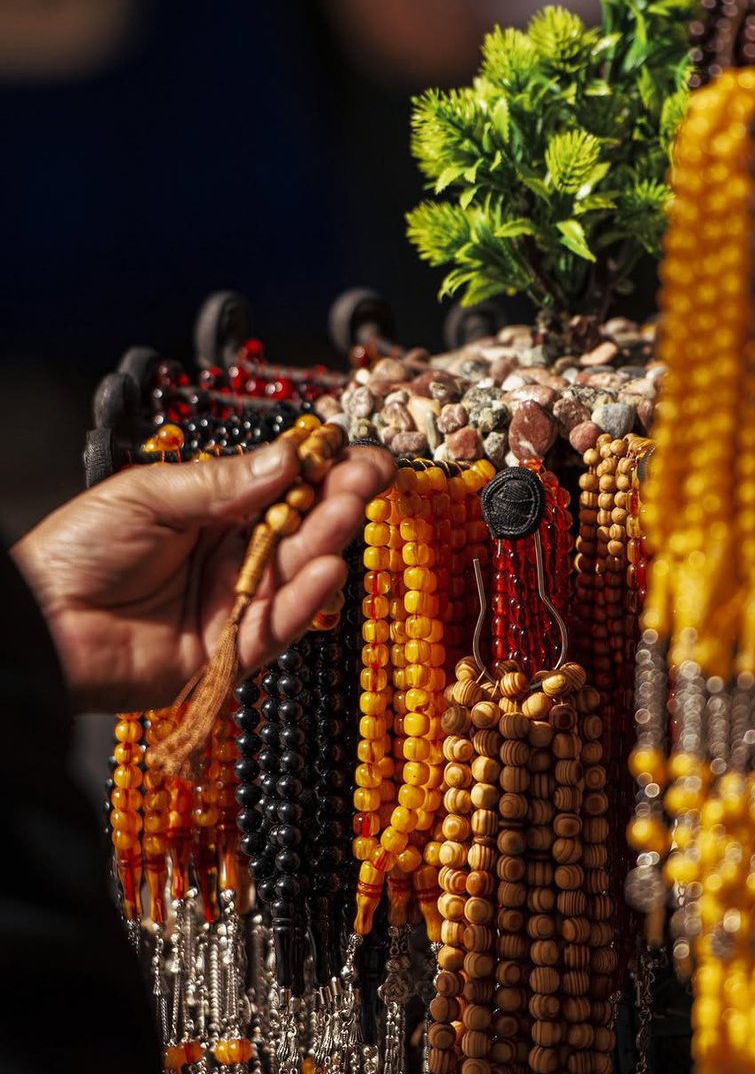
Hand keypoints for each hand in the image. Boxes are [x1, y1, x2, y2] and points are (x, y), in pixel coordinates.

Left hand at [11, 439, 394, 712]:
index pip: (281, 487)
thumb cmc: (78, 549)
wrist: (36, 621)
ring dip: (327, 540)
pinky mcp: (227, 652)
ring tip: (351, 508)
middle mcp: (230, 555)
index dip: (320, 469)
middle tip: (371, 474)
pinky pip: (275, 627)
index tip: (355, 449)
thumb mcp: (150, 496)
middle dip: (338, 498)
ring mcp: (231, 603)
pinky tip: (329, 567)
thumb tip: (289, 457)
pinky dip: (304, 600)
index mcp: (213, 511)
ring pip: (294, 573)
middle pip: (299, 528)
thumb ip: (223, 483)